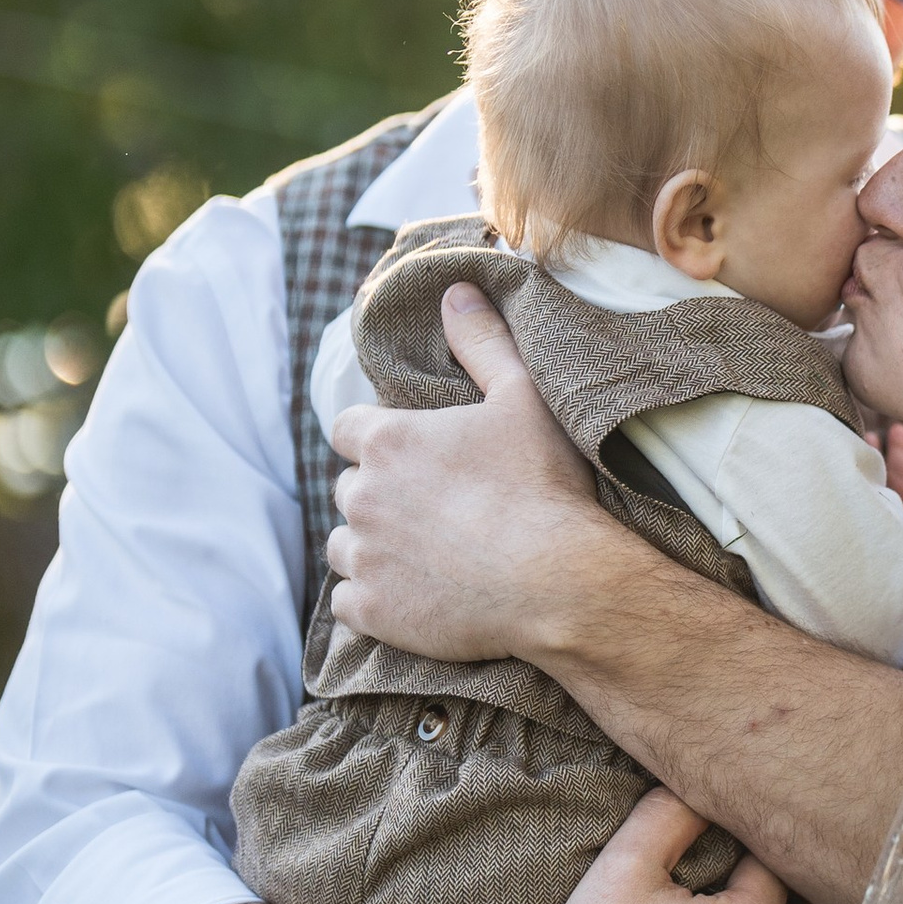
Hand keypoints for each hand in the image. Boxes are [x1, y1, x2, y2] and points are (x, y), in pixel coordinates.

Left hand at [329, 284, 618, 663]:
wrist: (558, 581)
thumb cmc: (543, 484)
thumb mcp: (523, 397)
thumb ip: (483, 341)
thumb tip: (455, 292)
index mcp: (386, 440)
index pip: (347, 428)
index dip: (376, 437)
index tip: (414, 453)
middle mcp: (361, 496)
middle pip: (348, 488)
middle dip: (380, 493)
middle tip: (435, 506)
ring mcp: (363, 556)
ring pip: (344, 545)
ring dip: (373, 545)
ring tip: (426, 553)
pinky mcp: (372, 611)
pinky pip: (348, 603)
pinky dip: (373, 599)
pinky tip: (415, 595)